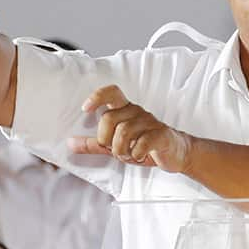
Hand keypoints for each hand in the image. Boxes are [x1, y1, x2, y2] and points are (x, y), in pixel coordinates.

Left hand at [67, 85, 191, 172]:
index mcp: (126, 111)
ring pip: (124, 132)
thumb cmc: (146, 146)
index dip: (97, 97)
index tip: (86, 109)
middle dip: (105, 139)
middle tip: (113, 149)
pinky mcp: (161, 135)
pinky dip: (136, 154)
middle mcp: (137, 112)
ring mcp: (150, 123)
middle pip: (110, 118)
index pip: (111, 92)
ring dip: (121, 150)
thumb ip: (95, 144)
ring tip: (128, 155)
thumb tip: (71, 143)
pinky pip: (142, 143)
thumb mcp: (117, 145)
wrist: (177, 153)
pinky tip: (140, 156)